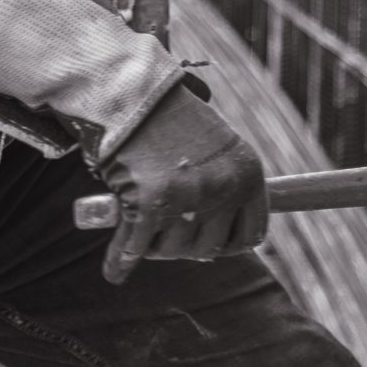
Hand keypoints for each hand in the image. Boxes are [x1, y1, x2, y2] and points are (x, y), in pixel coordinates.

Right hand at [93, 80, 267, 280]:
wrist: (135, 95)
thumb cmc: (173, 123)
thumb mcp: (216, 149)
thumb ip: (222, 189)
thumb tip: (213, 245)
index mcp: (248, 174)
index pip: (251, 235)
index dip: (227, 244)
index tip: (210, 243)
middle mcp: (224, 188)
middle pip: (207, 248)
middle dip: (183, 247)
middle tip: (164, 232)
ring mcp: (188, 197)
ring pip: (171, 249)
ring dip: (153, 246)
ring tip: (142, 222)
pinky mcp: (148, 203)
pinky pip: (135, 247)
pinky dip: (120, 260)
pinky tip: (116, 271)